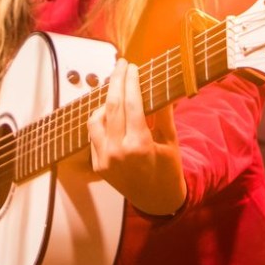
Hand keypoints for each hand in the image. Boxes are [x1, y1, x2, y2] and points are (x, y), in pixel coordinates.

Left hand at [87, 60, 186, 215]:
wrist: (156, 200)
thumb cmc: (168, 170)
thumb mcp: (171, 141)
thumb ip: (163, 113)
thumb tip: (160, 85)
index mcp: (140, 145)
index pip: (132, 103)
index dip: (131, 81)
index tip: (132, 66)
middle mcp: (118, 151)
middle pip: (112, 105)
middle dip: (115, 81)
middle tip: (120, 65)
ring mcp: (104, 159)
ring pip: (96, 118)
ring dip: (104, 101)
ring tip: (116, 90)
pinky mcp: (97, 165)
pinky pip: (93, 134)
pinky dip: (100, 120)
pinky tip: (111, 112)